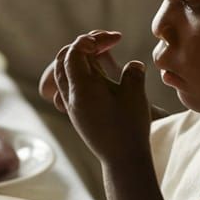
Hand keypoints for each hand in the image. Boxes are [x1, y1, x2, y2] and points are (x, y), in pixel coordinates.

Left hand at [52, 30, 150, 164]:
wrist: (122, 160)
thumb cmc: (130, 128)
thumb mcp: (135, 95)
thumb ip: (133, 73)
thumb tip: (133, 64)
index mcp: (81, 87)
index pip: (75, 51)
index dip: (93, 39)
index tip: (116, 39)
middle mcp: (70, 95)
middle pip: (64, 58)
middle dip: (85, 45)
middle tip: (109, 43)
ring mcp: (70, 104)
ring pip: (64, 71)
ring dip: (80, 58)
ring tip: (102, 54)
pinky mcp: (75, 112)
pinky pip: (68, 84)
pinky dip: (80, 72)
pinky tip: (99, 75)